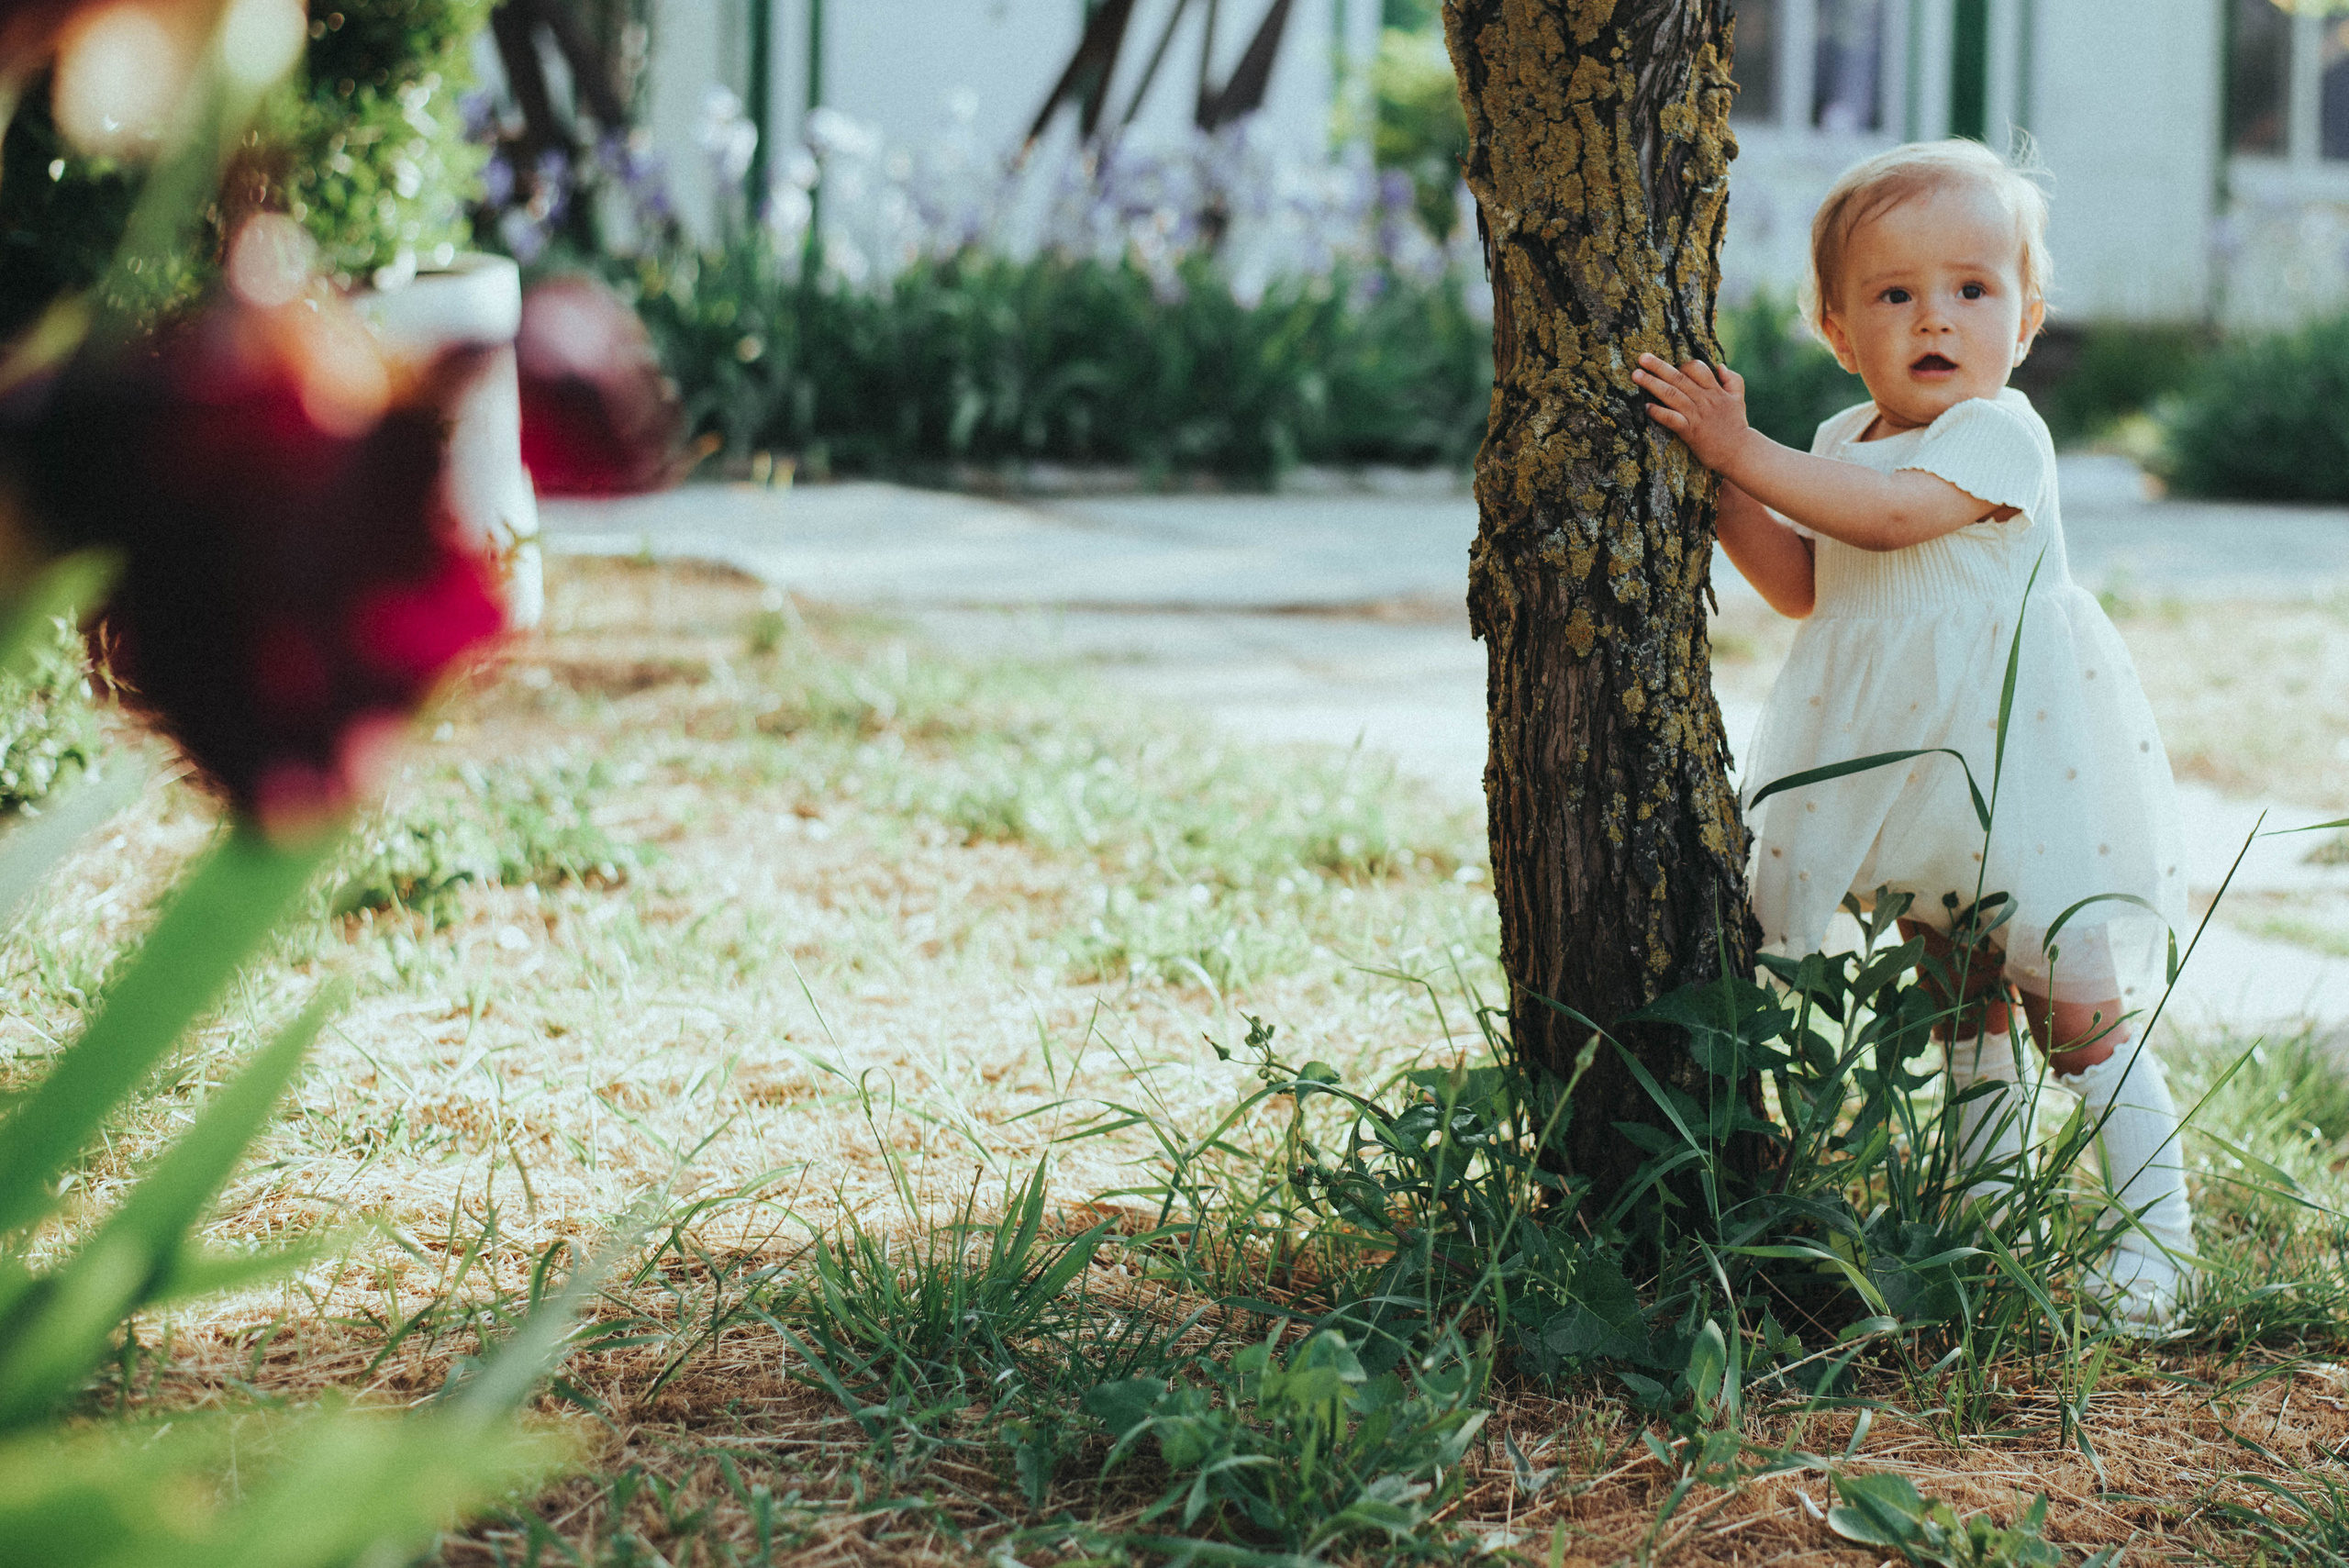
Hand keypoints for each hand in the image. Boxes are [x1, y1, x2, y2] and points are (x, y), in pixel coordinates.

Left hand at [1633, 353, 1749, 470]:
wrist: (1740, 452)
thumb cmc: (1737, 426)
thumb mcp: (1738, 399)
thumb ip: (1733, 380)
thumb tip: (1721, 366)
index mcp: (1715, 390)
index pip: (1697, 368)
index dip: (1683, 365)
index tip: (1671, 367)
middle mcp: (1704, 399)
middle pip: (1679, 378)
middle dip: (1659, 366)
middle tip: (1641, 357)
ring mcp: (1696, 415)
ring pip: (1672, 394)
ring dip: (1652, 384)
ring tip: (1636, 375)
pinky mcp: (1690, 431)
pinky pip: (1671, 418)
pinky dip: (1658, 412)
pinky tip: (1646, 407)